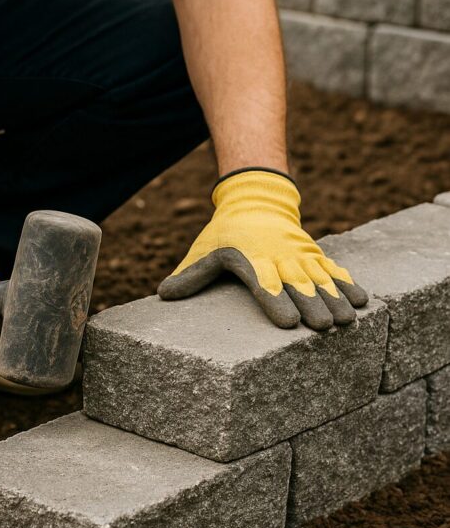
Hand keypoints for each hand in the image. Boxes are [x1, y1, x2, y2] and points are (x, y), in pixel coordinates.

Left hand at [158, 169, 367, 329]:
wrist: (256, 199)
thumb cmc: (225, 233)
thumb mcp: (205, 249)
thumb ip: (189, 275)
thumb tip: (163, 295)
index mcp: (251, 259)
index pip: (264, 284)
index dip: (277, 303)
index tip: (290, 323)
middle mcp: (279, 257)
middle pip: (298, 284)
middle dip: (313, 305)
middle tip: (326, 327)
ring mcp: (299, 255)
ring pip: (320, 278)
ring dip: (336, 299)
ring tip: (348, 320)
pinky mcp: (314, 254)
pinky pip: (334, 269)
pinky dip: (349, 284)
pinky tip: (363, 301)